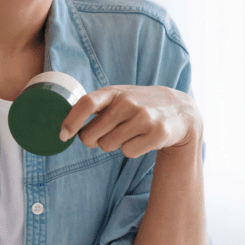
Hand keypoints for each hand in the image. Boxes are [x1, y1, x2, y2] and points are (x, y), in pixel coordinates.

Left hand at [59, 85, 202, 158]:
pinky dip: (132, 150)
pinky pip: (128, 152)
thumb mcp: (119, 98)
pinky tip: (143, 139)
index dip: (71, 121)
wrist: (181, 111)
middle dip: (93, 140)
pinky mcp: (157, 133)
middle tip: (106, 135)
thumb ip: (96, 107)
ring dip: (114, 145)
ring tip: (130, 133)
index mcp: (114, 92)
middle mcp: (128, 102)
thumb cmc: (139, 107)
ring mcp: (144, 117)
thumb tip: (66, 129)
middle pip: (92, 134)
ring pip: (108, 146)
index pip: (87, 103)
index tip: (63, 135)